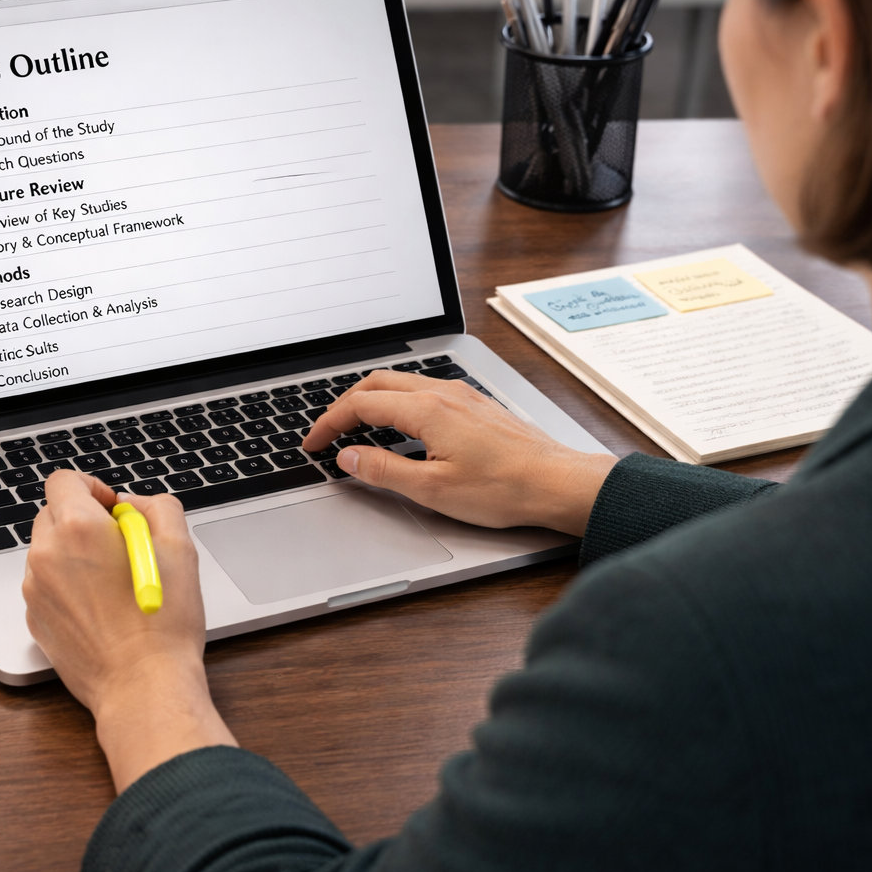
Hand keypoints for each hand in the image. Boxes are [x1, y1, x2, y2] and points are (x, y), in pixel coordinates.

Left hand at [22, 470, 235, 791]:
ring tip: (112, 583)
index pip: (64, 481)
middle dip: (83, 521)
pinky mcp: (35, 620)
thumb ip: (157, 507)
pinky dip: (67, 588)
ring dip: (74, 555)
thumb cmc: (163, 623)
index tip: (112, 507)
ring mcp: (35, 590)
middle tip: (119, 545)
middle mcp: (47, 555)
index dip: (92, 487)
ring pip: (48, 552)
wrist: (142, 686)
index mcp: (79, 528)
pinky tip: (100, 609)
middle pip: (52, 514)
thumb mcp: (180, 548)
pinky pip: (46, 587)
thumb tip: (135, 505)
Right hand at [302, 371, 617, 534]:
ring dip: (371, 400)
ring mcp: (462, 395)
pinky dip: (397, 403)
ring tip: (356, 428)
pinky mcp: (476, 405)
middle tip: (327, 433)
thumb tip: (349, 457)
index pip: (361, 404)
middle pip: (377, 382)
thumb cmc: (504, 488)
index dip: (329, 423)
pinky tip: (400, 428)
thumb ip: (383, 471)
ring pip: (402, 383)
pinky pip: (424, 391)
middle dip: (344, 405)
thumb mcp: (432, 489)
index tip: (313, 444)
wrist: (558, 483)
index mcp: (427, 409)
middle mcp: (443, 392)